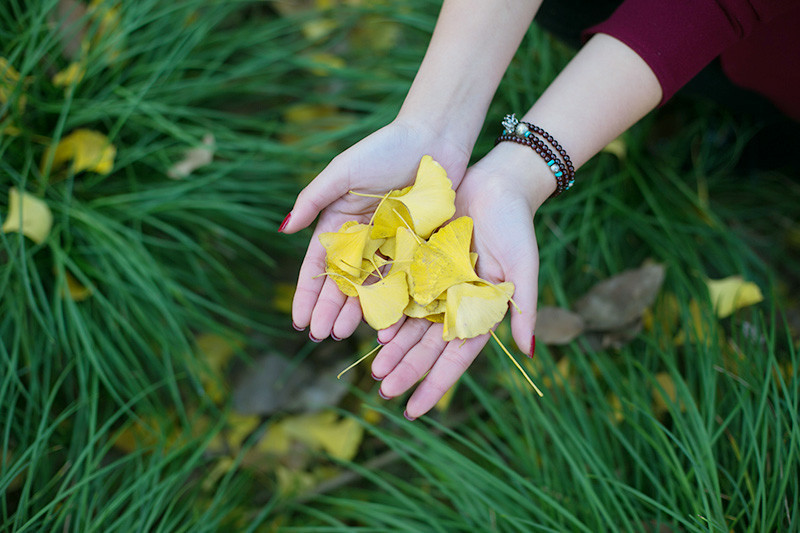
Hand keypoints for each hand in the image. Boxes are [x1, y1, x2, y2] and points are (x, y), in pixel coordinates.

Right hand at [282, 119, 469, 341]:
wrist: (435, 139)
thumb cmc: (385, 149)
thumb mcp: (342, 171)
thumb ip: (313, 200)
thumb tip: (284, 230)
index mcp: (341, 223)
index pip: (319, 266)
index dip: (308, 293)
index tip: (299, 320)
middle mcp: (365, 239)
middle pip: (343, 283)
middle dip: (329, 310)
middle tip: (320, 335)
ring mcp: (392, 247)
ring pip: (371, 288)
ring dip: (356, 312)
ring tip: (343, 335)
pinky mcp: (419, 249)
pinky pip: (403, 280)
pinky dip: (393, 302)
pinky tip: (384, 322)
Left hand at [371, 142, 555, 418]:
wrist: (496, 182)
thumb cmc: (516, 225)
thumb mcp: (523, 267)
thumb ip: (523, 308)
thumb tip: (529, 353)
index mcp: (480, 310)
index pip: (456, 357)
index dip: (436, 384)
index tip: (416, 410)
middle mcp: (454, 302)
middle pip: (427, 345)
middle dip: (407, 369)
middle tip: (384, 390)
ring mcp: (434, 284)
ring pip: (410, 324)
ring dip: (393, 348)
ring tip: (375, 369)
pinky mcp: (418, 262)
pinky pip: (399, 291)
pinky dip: (388, 311)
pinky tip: (374, 328)